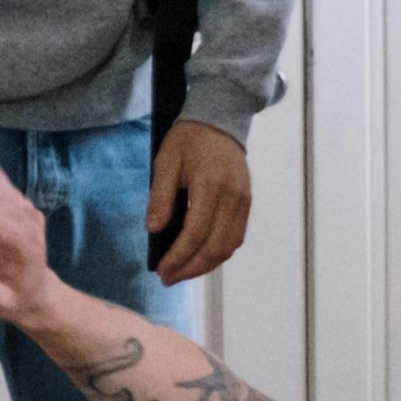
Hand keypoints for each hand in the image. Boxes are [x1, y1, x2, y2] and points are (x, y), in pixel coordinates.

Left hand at [146, 117, 254, 283]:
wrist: (219, 121)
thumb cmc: (188, 140)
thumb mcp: (165, 162)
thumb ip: (160, 196)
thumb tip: (154, 230)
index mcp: (210, 185)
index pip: (196, 233)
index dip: (178, 257)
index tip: (161, 270)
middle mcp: (232, 197)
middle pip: (214, 247)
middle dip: (190, 268)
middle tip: (168, 278)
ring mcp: (243, 201)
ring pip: (228, 247)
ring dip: (205, 266)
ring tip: (182, 272)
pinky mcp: (246, 203)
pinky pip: (235, 237)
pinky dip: (218, 253)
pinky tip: (200, 258)